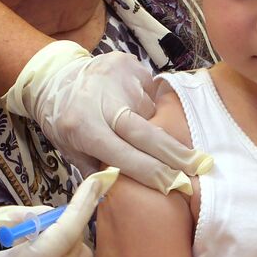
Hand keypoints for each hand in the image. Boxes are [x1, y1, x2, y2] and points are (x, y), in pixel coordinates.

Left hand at [3, 42, 208, 193]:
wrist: (55, 77)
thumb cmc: (65, 122)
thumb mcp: (72, 151)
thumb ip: (98, 171)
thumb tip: (128, 192)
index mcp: (85, 128)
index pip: (126, 156)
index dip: (153, 173)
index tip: (176, 185)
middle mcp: (104, 103)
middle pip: (149, 134)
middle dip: (176, 153)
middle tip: (201, 166)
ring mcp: (119, 80)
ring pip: (152, 112)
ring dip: (153, 123)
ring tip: (135, 123)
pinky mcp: (129, 64)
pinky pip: (150, 91)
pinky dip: (146, 103)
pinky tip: (131, 102)